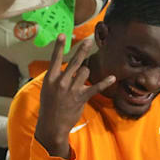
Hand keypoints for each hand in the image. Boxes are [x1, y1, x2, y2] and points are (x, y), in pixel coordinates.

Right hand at [34, 34, 113, 158]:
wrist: (52, 124)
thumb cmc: (48, 106)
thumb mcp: (47, 89)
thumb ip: (56, 77)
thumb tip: (66, 67)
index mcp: (51, 78)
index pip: (55, 59)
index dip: (59, 46)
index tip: (63, 35)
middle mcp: (61, 81)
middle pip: (75, 61)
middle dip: (83, 49)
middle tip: (90, 40)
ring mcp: (72, 89)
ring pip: (85, 72)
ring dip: (86, 72)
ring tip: (82, 78)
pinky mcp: (81, 97)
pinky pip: (95, 87)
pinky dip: (105, 82)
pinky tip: (113, 77)